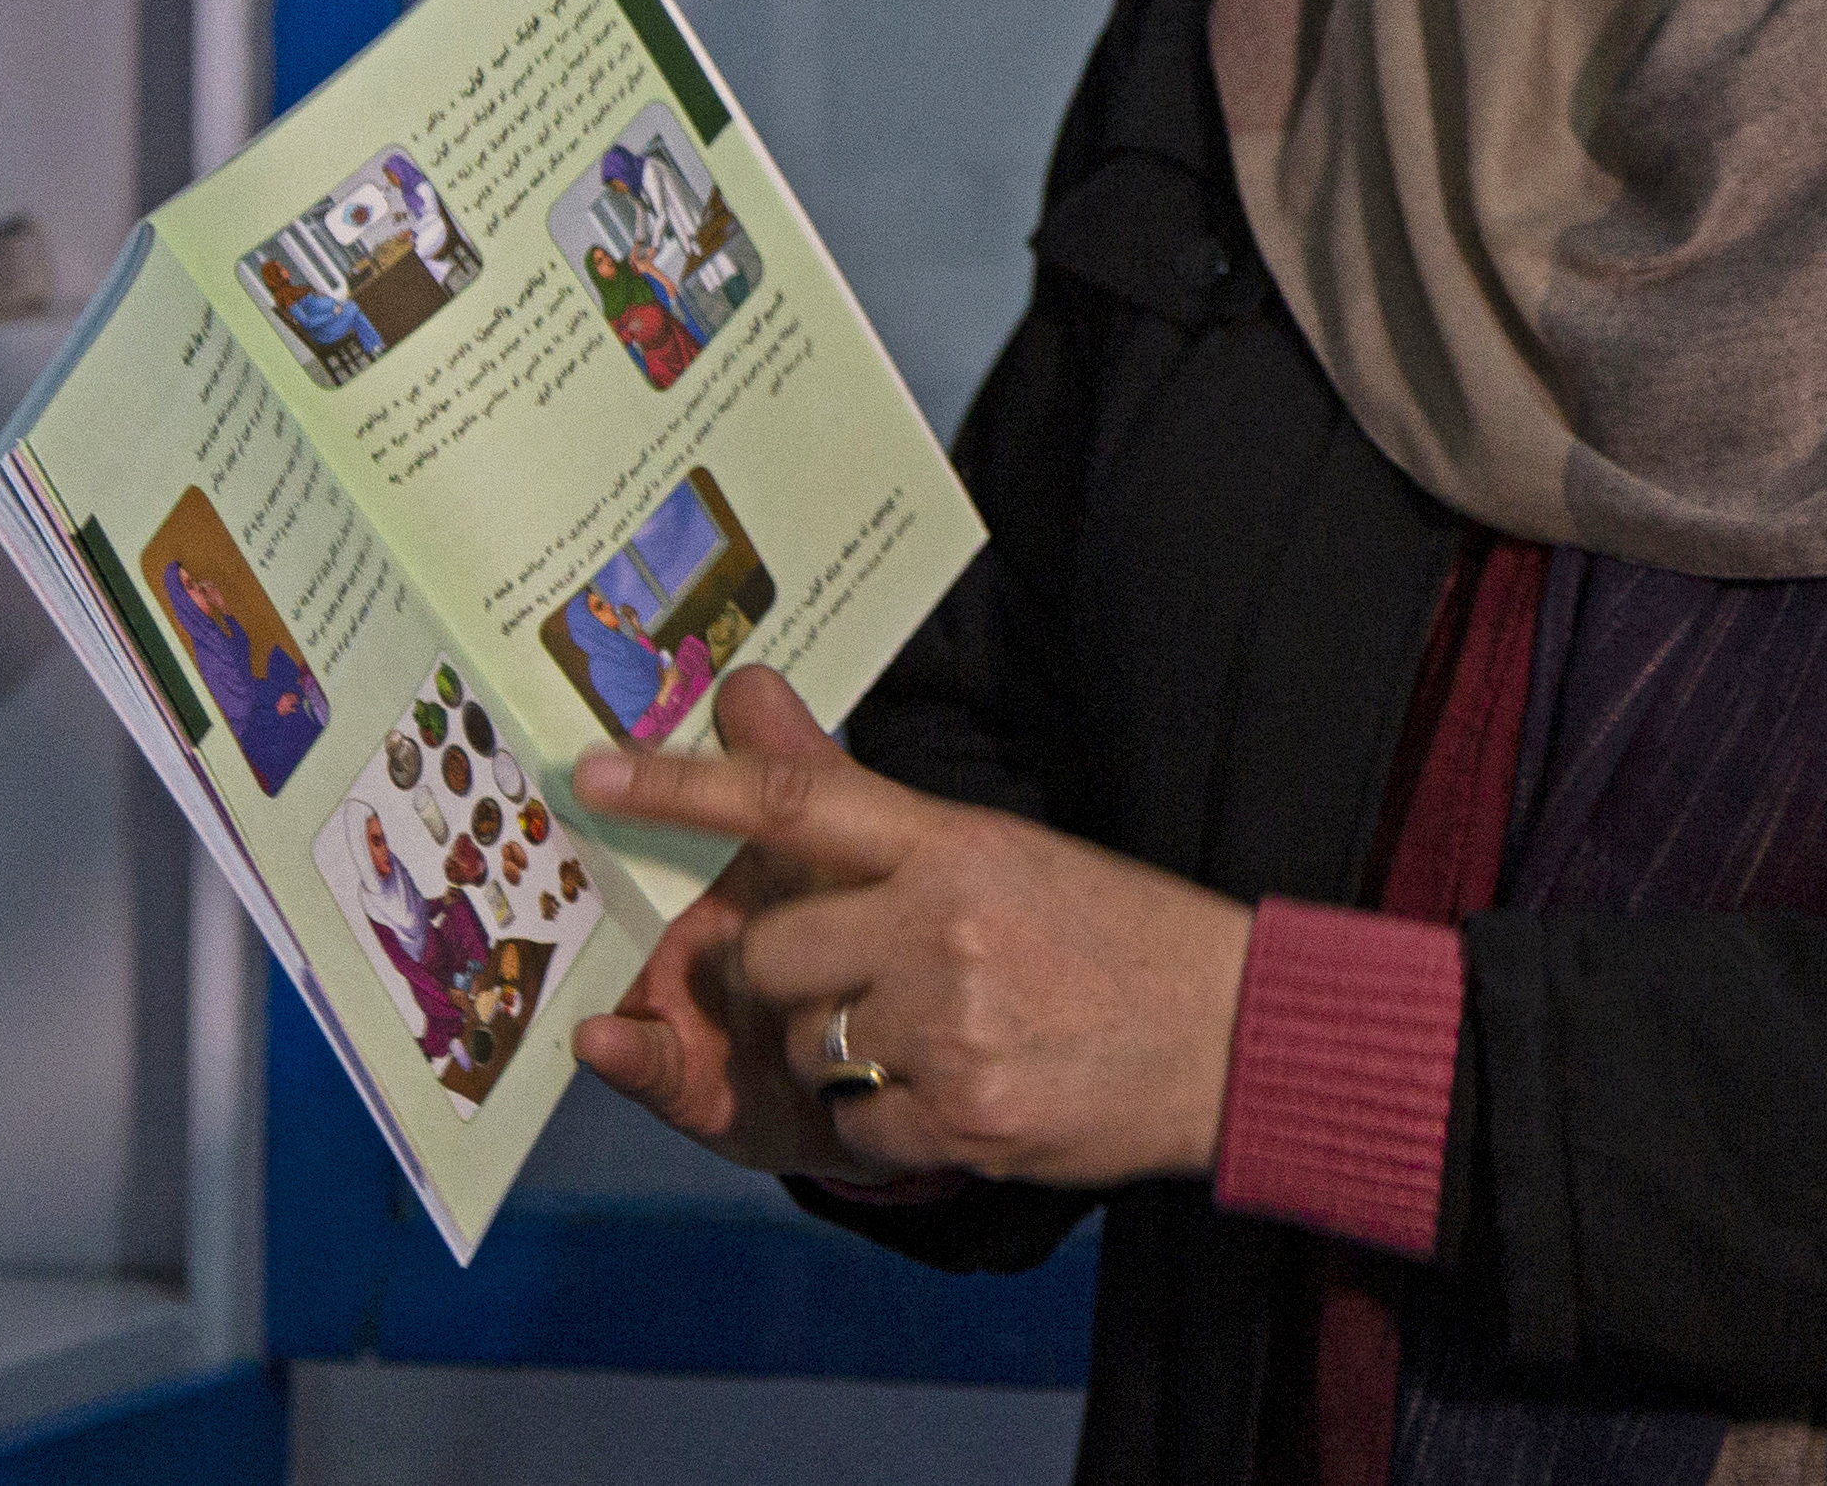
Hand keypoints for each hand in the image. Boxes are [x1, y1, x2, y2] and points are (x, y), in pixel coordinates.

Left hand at [567, 668, 1254, 1191]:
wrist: (1236, 1037)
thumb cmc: (1117, 937)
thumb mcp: (1006, 851)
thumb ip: (874, 806)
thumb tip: (755, 696)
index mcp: (956, 846)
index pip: (795, 801)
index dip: (681, 789)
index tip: (590, 777)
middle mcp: (943, 929)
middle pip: (770, 957)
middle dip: (784, 983)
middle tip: (854, 985)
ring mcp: (951, 1030)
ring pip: (807, 1050)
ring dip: (843, 1058)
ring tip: (935, 1041)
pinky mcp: (965, 1120)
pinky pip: (856, 1130)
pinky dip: (889, 1123)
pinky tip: (961, 1095)